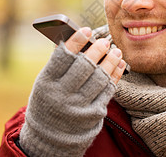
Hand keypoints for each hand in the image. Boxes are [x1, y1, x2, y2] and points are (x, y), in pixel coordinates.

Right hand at [19, 27, 125, 156]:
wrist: (50, 136)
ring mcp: (78, 107)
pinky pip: (108, 91)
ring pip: (100, 78)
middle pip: (84, 67)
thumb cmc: (49, 99)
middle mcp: (62, 96)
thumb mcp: (46, 82)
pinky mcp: (93, 115)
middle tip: (104, 41)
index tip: (86, 30)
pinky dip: (115, 75)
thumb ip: (60, 63)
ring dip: (110, 61)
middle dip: (97, 50)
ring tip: (115, 51)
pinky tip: (119, 65)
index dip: (76, 41)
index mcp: (46, 83)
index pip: (63, 57)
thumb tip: (82, 39)